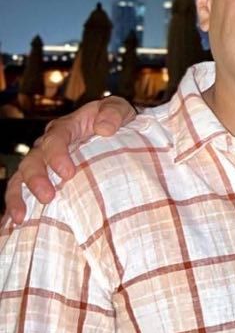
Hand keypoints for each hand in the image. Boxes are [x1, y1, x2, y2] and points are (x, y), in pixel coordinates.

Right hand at [3, 96, 136, 223]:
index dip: (57, 156)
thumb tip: (104, 128)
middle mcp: (48, 145)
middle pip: (32, 160)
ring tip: (22, 217)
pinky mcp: (43, 178)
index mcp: (65, 127)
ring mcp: (43, 162)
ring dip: (19, 196)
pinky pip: (22, 191)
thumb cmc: (115, 120)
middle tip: (48, 197)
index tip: (68, 173)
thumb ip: (113, 113)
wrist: (118, 131)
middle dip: (36, 179)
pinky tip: (17, 223)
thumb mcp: (119, 109)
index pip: (55, 140)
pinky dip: (17, 205)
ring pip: (21, 177)